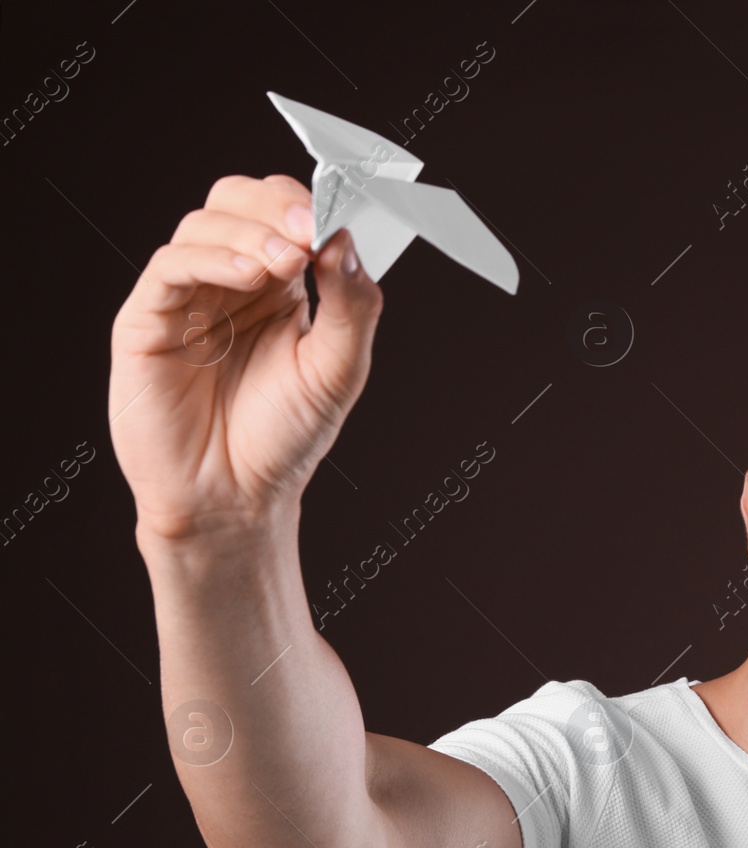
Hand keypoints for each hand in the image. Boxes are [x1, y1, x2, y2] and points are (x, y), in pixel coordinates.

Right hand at [109, 174, 382, 540]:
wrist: (234, 498)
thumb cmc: (283, 439)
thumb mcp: (338, 370)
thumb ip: (351, 307)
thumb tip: (347, 241)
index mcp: (280, 287)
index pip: (285, 215)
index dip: (307, 205)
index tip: (335, 218)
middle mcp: (231, 283)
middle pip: (237, 201)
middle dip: (274, 205)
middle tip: (307, 231)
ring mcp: (187, 298)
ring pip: (203, 226)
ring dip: (249, 233)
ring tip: (285, 263)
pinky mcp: (148, 320)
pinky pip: (169, 267)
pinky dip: (210, 260)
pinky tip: (248, 277)